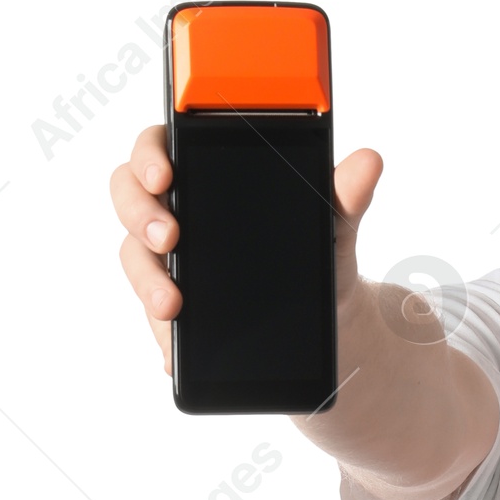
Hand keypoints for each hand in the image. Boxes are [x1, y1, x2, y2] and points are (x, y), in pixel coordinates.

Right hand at [109, 123, 384, 374]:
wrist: (328, 315)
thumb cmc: (317, 249)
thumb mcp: (333, 225)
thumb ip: (344, 194)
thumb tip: (369, 161)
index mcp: (204, 171)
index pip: (158, 145)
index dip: (149, 155)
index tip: (166, 175)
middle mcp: (174, 210)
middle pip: (130, 197)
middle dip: (141, 216)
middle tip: (169, 238)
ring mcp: (166, 259)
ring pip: (135, 259)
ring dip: (147, 282)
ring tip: (172, 307)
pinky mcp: (171, 307)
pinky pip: (155, 319)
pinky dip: (163, 337)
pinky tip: (173, 355)